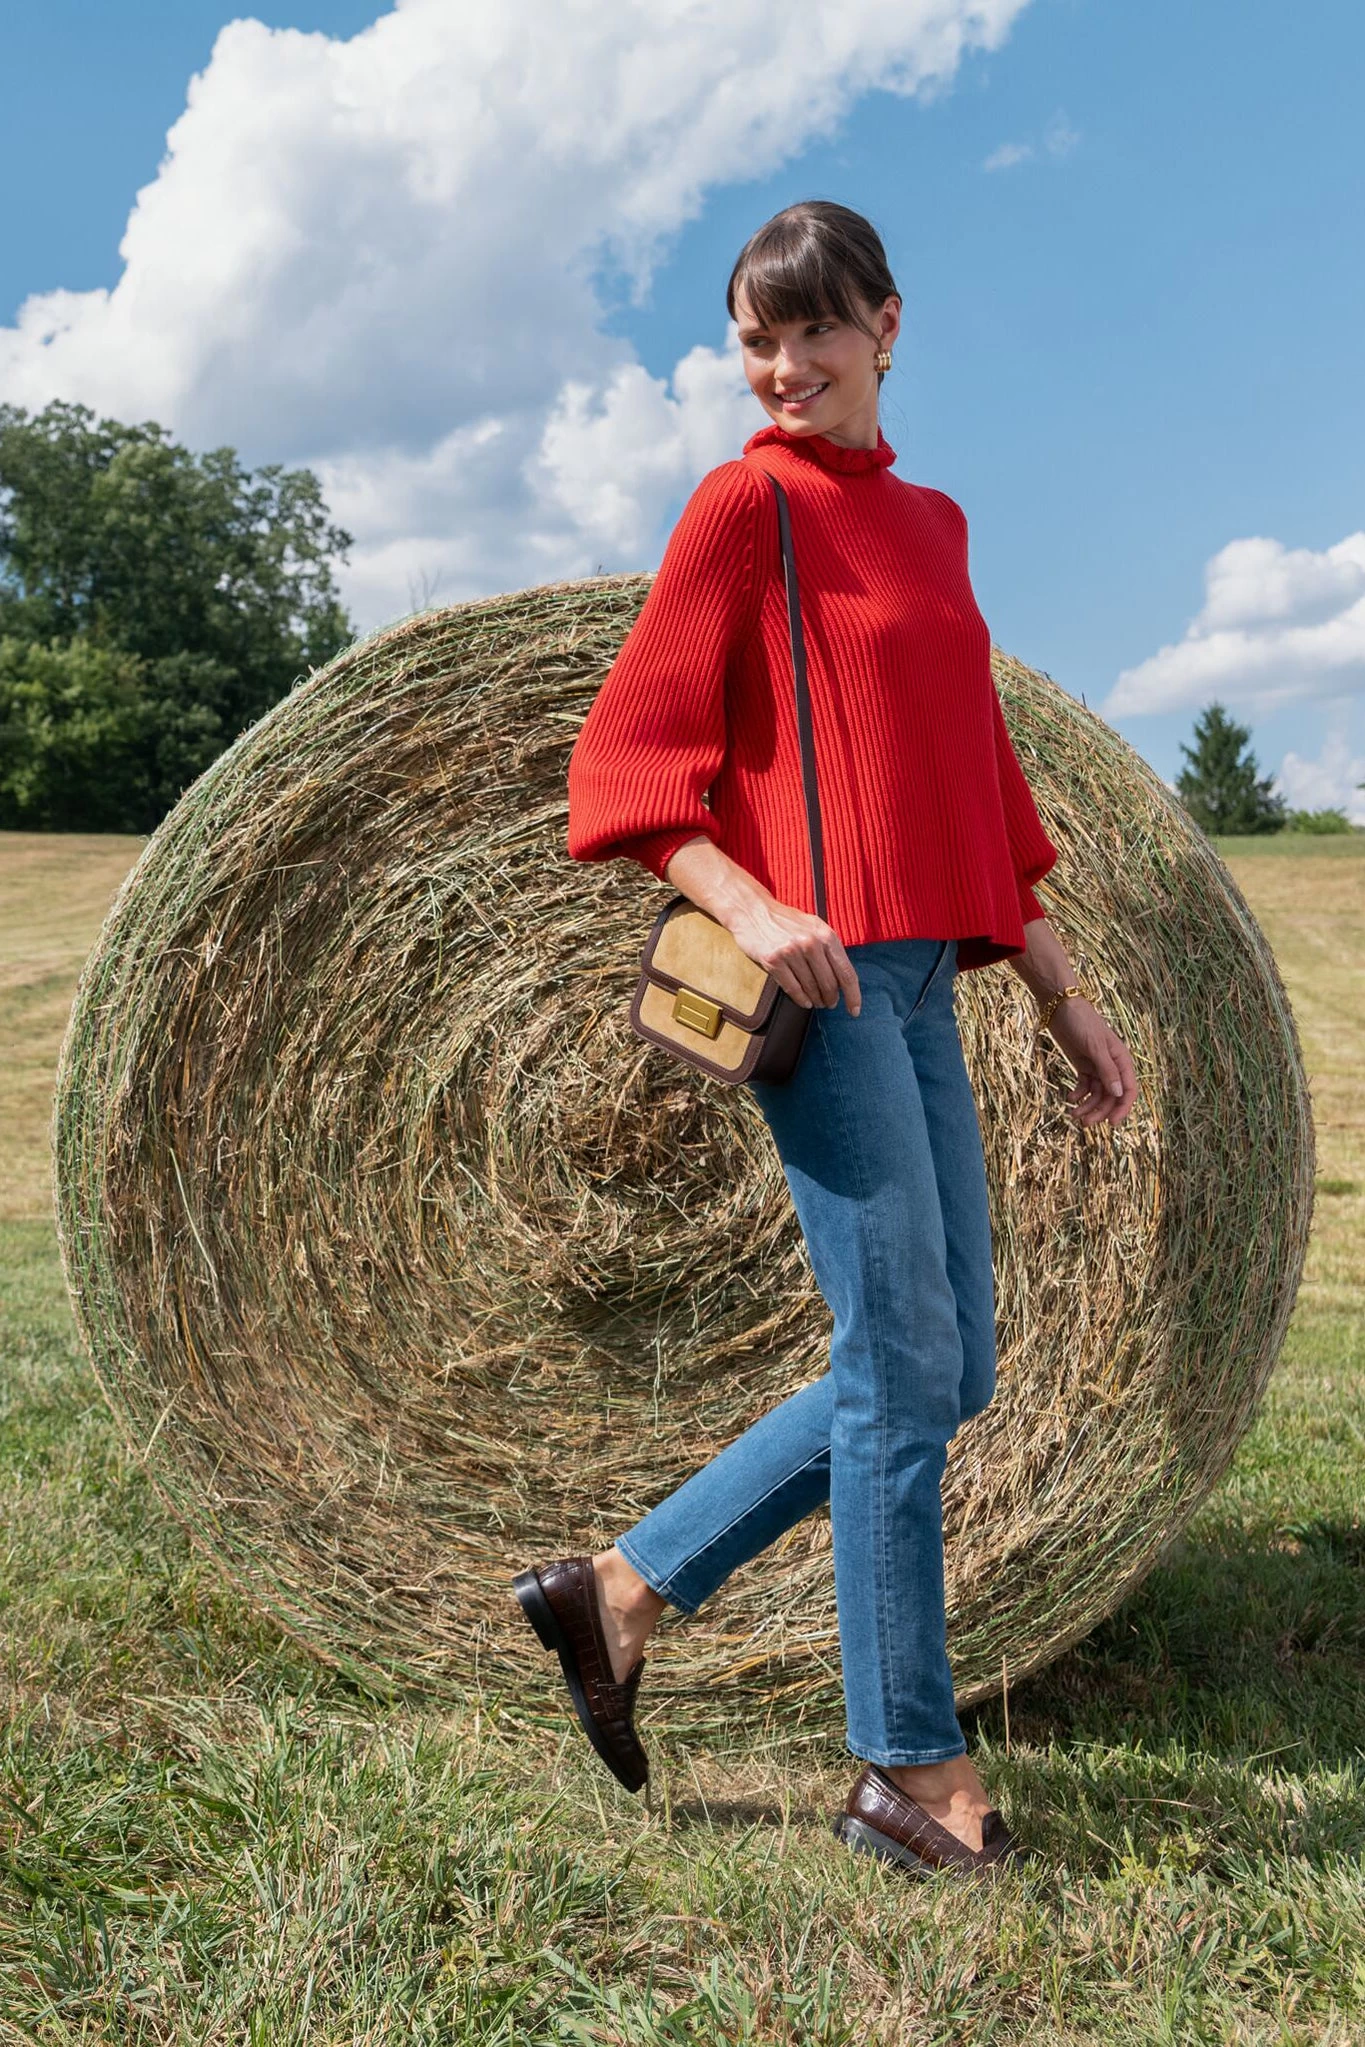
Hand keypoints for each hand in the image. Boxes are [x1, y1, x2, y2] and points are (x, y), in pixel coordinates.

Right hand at [725, 896, 861, 1014]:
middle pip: (829, 983)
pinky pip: (792, 987)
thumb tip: (842, 977)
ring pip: (810, 988)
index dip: (853, 995)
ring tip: (817, 1003)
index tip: (854, 1010)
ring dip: (815, 1000)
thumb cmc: (785, 920)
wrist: (752, 910)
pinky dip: (800, 999)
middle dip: (831, 999)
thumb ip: (828, 947)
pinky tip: (804, 1002)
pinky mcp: (773, 960)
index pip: (846, 972)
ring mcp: (791, 951)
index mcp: (826, 935)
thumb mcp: (813, 926)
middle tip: (829, 1004)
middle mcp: (811, 943)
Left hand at [1043, 997, 1137, 1126]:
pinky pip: (1084, 1086)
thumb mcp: (1095, 1046)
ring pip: (1097, 1094)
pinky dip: (1078, 1095)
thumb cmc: (1082, 1022)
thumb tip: (1118, 1094)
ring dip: (1087, 1106)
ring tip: (1072, 1114)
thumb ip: (1106, 1070)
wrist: (1061, 1007)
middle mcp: (1111, 1065)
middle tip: (1084, 1123)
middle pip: (1110, 1096)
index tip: (1111, 1124)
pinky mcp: (1082, 1065)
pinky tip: (1069, 1098)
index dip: (1122, 1108)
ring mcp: (1096, 1066)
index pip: (1128, 1090)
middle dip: (1099, 1111)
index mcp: (1121, 1060)